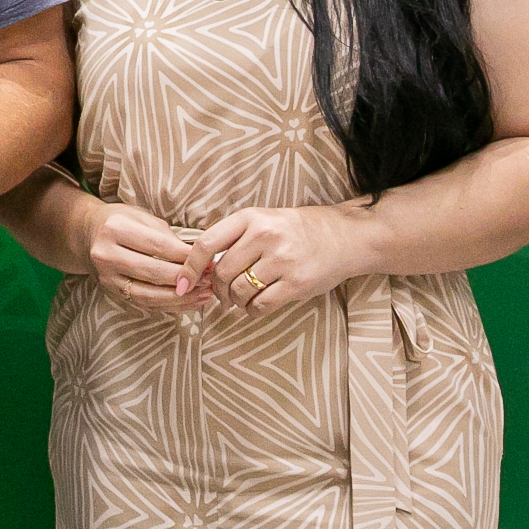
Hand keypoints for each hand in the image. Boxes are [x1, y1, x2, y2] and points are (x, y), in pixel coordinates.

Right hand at [84, 202, 213, 311]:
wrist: (88, 235)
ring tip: (204, 295)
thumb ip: (168, 237)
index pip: (159, 246)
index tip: (209, 260)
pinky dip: (170, 306)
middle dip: (186, 278)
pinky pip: (145, 304)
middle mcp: (106, 254)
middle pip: (154, 272)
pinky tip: (189, 302)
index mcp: (115, 229)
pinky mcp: (111, 292)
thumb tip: (200, 257)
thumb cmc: (121, 222)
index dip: (187, 256)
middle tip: (211, 279)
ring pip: (149, 294)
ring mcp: (106, 277)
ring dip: (180, 298)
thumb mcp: (142, 218)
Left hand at [183, 205, 368, 313]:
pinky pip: (261, 305)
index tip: (183, 282)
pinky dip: (252, 310)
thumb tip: (199, 267)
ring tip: (242, 298)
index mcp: (251, 218)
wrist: (345, 237)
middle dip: (218, 289)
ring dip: (235, 301)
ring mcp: (283, 260)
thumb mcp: (263, 220)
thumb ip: (234, 238)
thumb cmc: (298, 230)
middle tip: (223, 294)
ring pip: (240, 291)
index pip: (206, 243)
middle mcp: (266, 236)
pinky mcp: (297, 283)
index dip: (190, 267)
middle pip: (222, 273)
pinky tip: (257, 305)